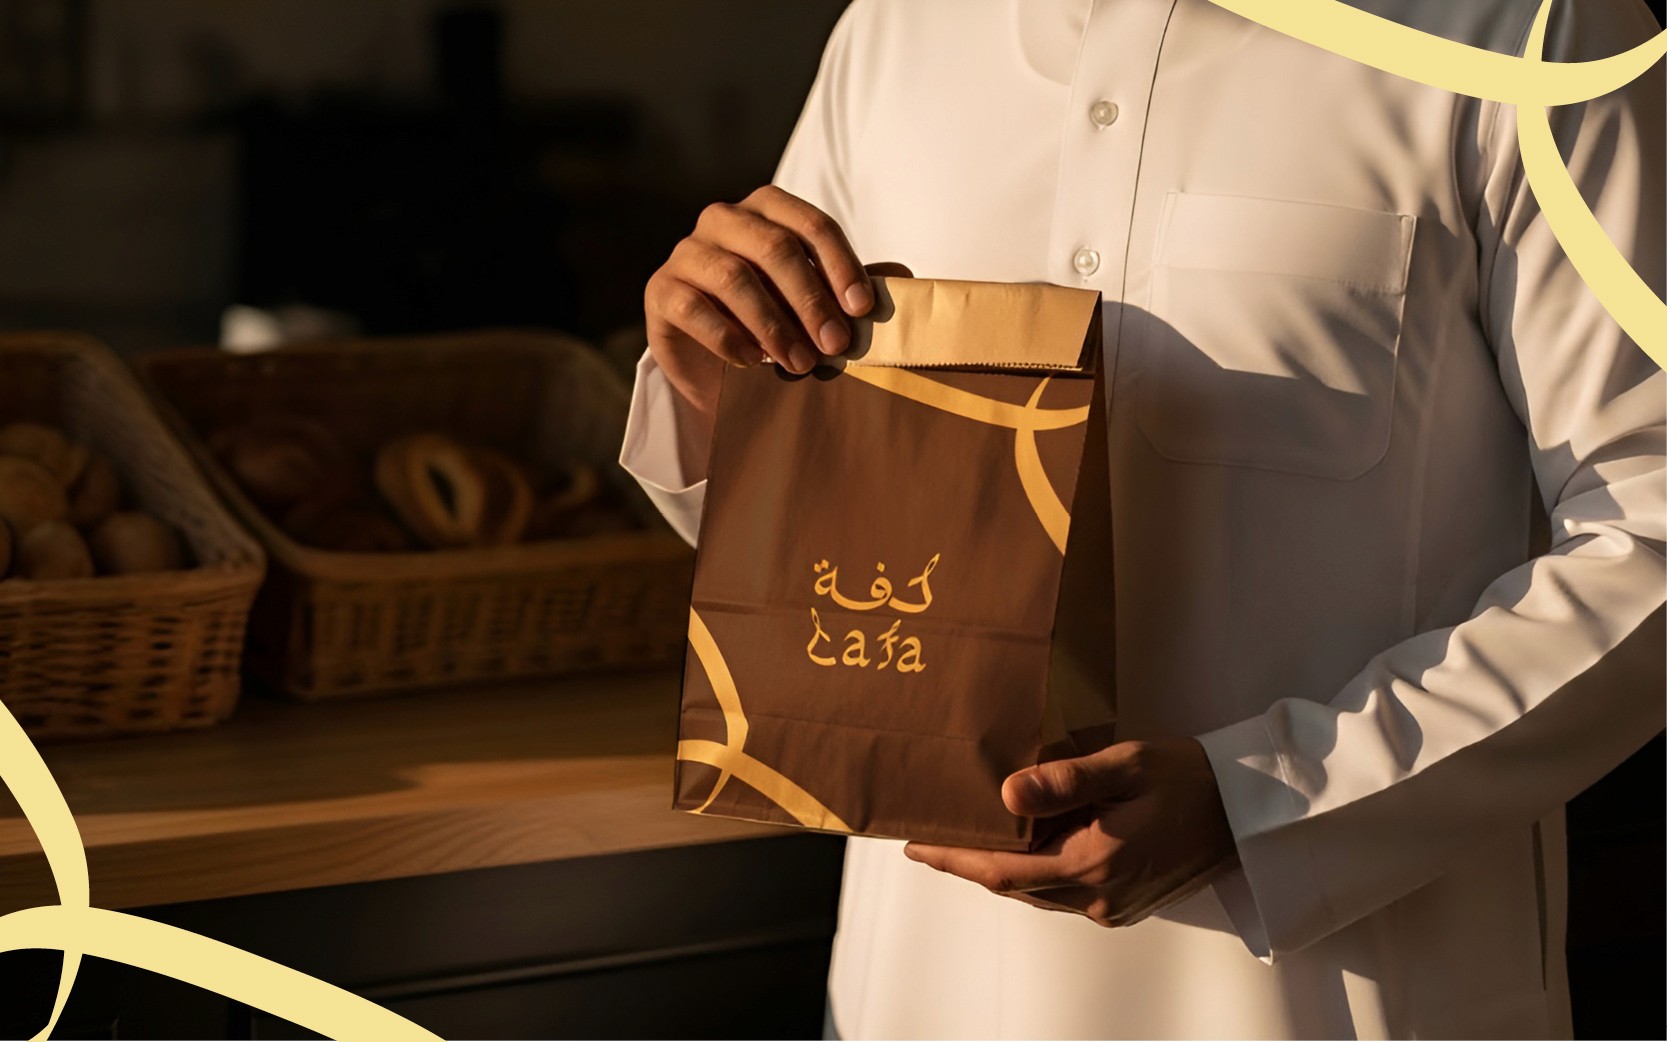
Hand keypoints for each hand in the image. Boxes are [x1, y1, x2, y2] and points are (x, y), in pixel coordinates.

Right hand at [644, 186, 873, 423]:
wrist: (716, 367)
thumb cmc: (776, 324)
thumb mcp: (817, 306)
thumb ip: (850, 289)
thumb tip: (906, 280)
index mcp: (767, 209)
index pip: (810, 225)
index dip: (841, 266)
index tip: (862, 311)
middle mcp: (723, 220)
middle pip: (774, 247)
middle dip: (811, 300)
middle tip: (835, 345)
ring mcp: (687, 253)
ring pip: (733, 277)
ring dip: (774, 325)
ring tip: (800, 364)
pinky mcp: (661, 291)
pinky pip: (694, 308)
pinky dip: (729, 338)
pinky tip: (752, 363)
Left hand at [905, 738, 1237, 927]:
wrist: (1250, 811)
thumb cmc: (1192, 778)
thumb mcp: (1128, 764)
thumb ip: (1066, 779)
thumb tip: (1007, 791)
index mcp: (1095, 863)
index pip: (1003, 869)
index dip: (954, 859)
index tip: (914, 845)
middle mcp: (1099, 896)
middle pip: (1014, 886)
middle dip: (968, 863)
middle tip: (927, 837)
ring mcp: (1112, 906)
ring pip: (1038, 891)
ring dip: (1000, 867)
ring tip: (964, 838)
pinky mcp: (1124, 903)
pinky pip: (1063, 891)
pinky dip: (1035, 870)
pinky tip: (1022, 844)